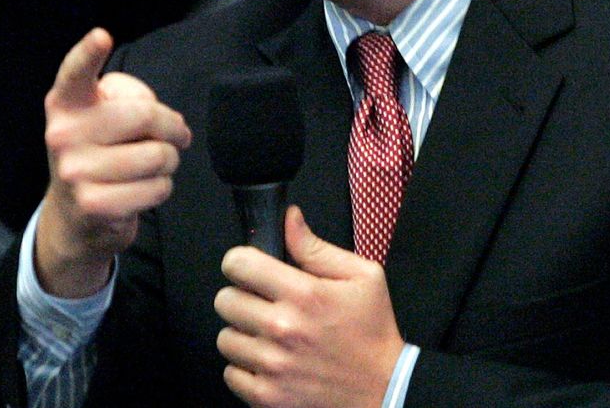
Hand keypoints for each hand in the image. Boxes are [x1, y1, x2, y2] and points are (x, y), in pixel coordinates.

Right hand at [34, 28, 192, 296]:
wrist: (75, 216)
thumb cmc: (99, 154)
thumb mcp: (103, 119)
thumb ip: (131, 102)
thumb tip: (169, 123)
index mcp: (66, 104)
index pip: (75, 73)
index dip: (88, 53)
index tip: (101, 36)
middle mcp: (62, 134)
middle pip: (144, 115)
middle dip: (172, 127)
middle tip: (174, 136)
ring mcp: (75, 172)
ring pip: (158, 155)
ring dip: (169, 161)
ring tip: (153, 165)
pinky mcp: (94, 204)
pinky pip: (158, 188)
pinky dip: (163, 188)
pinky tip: (143, 189)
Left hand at [214, 206, 403, 407]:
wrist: (384, 390)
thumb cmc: (372, 331)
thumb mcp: (362, 276)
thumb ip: (316, 247)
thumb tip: (289, 219)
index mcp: (305, 294)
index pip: (240, 265)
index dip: (240, 261)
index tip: (249, 267)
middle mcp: (283, 329)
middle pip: (225, 301)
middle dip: (241, 296)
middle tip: (262, 302)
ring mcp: (273, 366)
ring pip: (225, 338)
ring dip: (243, 333)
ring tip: (268, 334)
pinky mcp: (267, 398)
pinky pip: (231, 373)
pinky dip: (246, 367)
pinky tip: (270, 360)